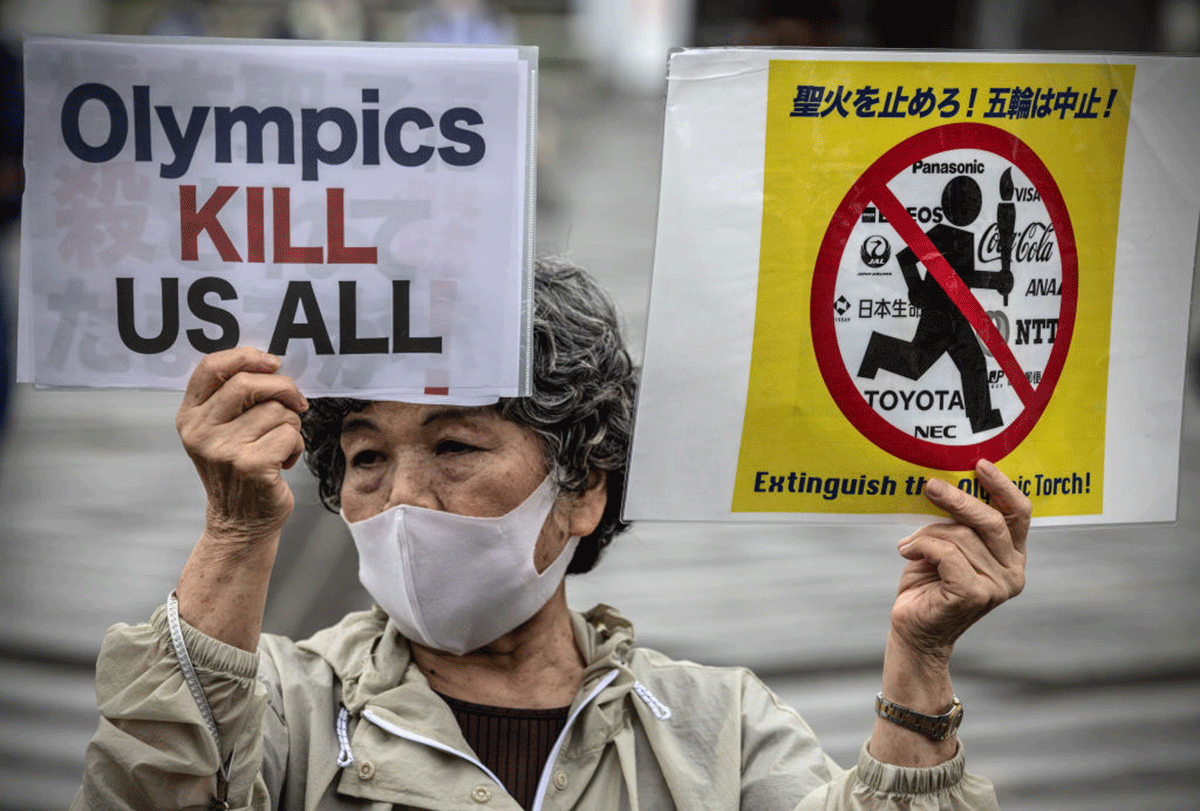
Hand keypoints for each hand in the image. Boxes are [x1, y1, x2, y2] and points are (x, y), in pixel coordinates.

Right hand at [176, 347, 307, 546]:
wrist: (240, 522)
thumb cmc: (238, 470)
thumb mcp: (221, 431)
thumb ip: (233, 398)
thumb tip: (270, 364)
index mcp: (190, 416)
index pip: (210, 367)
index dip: (246, 357)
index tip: (271, 362)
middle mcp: (201, 431)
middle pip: (248, 383)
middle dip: (283, 388)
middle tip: (296, 401)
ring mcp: (224, 449)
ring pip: (276, 410)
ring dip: (291, 424)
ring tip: (279, 445)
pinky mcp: (251, 465)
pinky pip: (290, 434)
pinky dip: (296, 445)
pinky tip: (283, 461)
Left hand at [890, 460, 1029, 663]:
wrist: (914, 631)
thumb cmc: (928, 584)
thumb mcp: (946, 544)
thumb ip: (957, 522)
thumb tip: (944, 484)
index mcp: (1011, 555)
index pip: (1019, 514)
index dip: (1002, 486)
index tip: (980, 465)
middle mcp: (1012, 571)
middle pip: (990, 520)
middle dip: (958, 499)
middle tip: (929, 486)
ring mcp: (997, 586)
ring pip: (960, 536)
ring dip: (927, 535)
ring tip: (910, 547)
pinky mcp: (974, 594)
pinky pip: (945, 553)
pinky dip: (922, 547)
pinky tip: (908, 554)